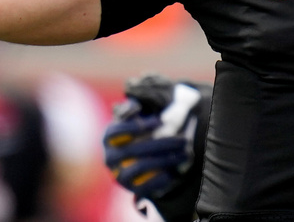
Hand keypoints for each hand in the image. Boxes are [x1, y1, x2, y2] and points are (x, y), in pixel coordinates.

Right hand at [103, 74, 203, 199]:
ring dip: (164, 160)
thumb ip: (139, 105)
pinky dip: (158, 180)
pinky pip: (142, 188)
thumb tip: (134, 106)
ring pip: (139, 168)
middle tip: (183, 139)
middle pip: (134, 150)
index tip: (159, 121)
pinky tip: (173, 173)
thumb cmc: (145, 130)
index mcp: (109, 136)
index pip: (116, 131)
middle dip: (161, 143)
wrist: (144, 158)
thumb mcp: (142, 114)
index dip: (136, 126)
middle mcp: (110, 156)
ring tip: (184, 154)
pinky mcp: (129, 189)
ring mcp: (118, 173)